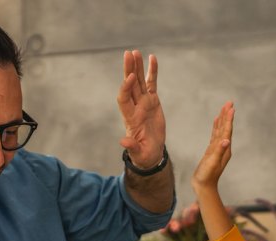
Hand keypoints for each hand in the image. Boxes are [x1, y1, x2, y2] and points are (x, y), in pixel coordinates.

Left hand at [116, 50, 165, 166]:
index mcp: (130, 117)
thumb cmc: (144, 154)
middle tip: (128, 54)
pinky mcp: (153, 101)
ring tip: (136, 52)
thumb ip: (132, 146)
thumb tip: (123, 142)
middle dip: (129, 70)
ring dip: (138, 67)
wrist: (151, 152)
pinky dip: (152, 71)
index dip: (126, 87)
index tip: (131, 77)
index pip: (124, 98)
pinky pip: (152, 83)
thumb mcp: (138, 152)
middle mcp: (135, 107)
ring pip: (139, 81)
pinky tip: (152, 58)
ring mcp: (143, 102)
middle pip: (130, 85)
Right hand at [191, 102, 233, 193]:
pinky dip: (216, 127)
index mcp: (225, 149)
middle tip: (229, 102)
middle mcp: (223, 147)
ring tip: (224, 108)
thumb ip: (219, 151)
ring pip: (221, 130)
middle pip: (226, 128)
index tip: (231, 108)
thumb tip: (226, 140)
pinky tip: (216, 121)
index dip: (228, 119)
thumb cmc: (207, 176)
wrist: (204, 186)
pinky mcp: (212, 150)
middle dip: (227, 115)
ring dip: (222, 119)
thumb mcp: (213, 163)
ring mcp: (218, 148)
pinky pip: (215, 135)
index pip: (227, 131)